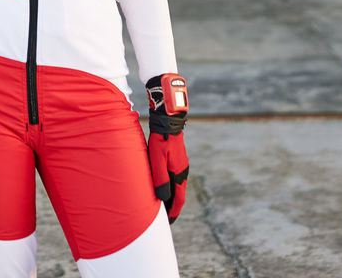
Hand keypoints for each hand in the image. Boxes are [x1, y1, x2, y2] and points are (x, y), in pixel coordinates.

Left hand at [146, 73, 188, 223]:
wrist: (168, 119)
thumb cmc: (161, 140)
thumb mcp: (158, 160)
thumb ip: (160, 179)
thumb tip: (163, 198)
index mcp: (180, 174)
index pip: (179, 199)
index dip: (174, 211)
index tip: (169, 222)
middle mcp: (183, 170)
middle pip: (179, 193)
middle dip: (173, 205)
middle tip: (165, 215)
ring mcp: (181, 163)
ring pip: (177, 184)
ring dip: (172, 194)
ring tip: (162, 202)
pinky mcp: (177, 156)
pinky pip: (175, 175)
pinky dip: (171, 184)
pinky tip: (163, 182)